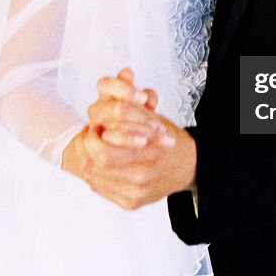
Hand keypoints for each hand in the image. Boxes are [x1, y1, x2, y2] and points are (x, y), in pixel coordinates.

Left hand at [62, 68, 196, 209]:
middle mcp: (141, 177)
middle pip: (94, 167)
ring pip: (95, 179)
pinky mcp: (130, 204)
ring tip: (94, 149)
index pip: (102, 151)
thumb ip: (136, 97)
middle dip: (87, 149)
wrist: (189, 167)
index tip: (94, 126)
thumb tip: (124, 72)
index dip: (92, 137)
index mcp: (148, 153)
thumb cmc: (169, 139)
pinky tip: (104, 166)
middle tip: (90, 137)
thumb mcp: (155, 115)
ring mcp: (135, 194)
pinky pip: (102, 190)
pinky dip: (97, 176)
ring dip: (89, 161)